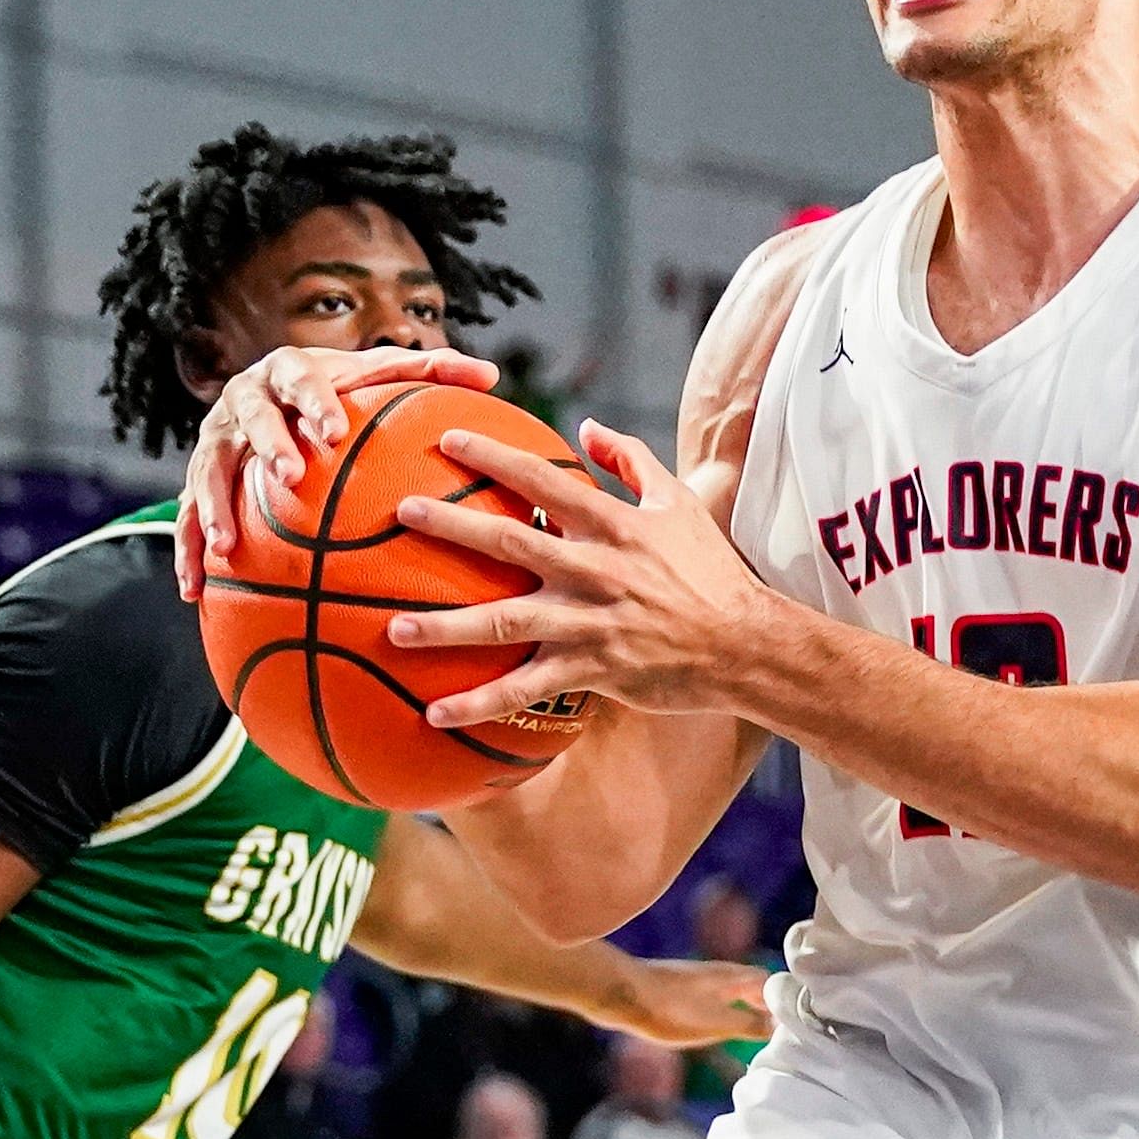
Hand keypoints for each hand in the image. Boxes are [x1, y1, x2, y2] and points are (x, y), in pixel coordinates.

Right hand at [174, 344, 498, 597]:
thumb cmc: (343, 389)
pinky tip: (195, 592)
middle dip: (268, 446)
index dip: (315, 403)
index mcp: (289, 372)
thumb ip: (433, 373)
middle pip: (250, 420)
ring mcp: (215, 440)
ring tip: (226, 546)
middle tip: (289, 477)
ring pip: (207, 470)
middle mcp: (244, 401)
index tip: (334, 430)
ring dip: (212, 506)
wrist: (276, 392)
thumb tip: (491, 374)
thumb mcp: (382, 375)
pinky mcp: (198, 477)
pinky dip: (187, 552)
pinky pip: (183, 516)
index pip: (302, 380)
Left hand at [389, 420, 774, 721]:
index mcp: (614, 526)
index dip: (493, 457)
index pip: (544, 482)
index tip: (445, 439)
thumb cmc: (711, 571)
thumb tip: (587, 426)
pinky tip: (434, 713)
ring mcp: (589, 623)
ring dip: (445, 627)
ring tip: (393, 628)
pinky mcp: (591, 670)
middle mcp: (594, 570)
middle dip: (451, 525)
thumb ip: (632, 460)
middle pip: (510, 544)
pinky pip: (525, 691)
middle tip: (401, 512)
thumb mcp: (679, 504)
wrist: (744, 644)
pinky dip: (479, 703)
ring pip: (504, 622)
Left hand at [610, 958, 772, 1045]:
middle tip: (777, 1024)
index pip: (770, 982)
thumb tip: (779, 1025)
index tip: (797, 1016)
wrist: (623, 994)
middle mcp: (719, 972)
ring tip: (751, 1025)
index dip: (784, 998)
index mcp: (733, 978)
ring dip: (746, 1003)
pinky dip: (725, 1006)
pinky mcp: (680, 986)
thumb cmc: (672, 1009)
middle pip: (751, 984)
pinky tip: (715, 1020)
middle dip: (766, 1001)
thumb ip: (749, 1024)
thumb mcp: (716, 1023)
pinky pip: (714, 993)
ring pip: (732, 988)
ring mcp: (698, 978)